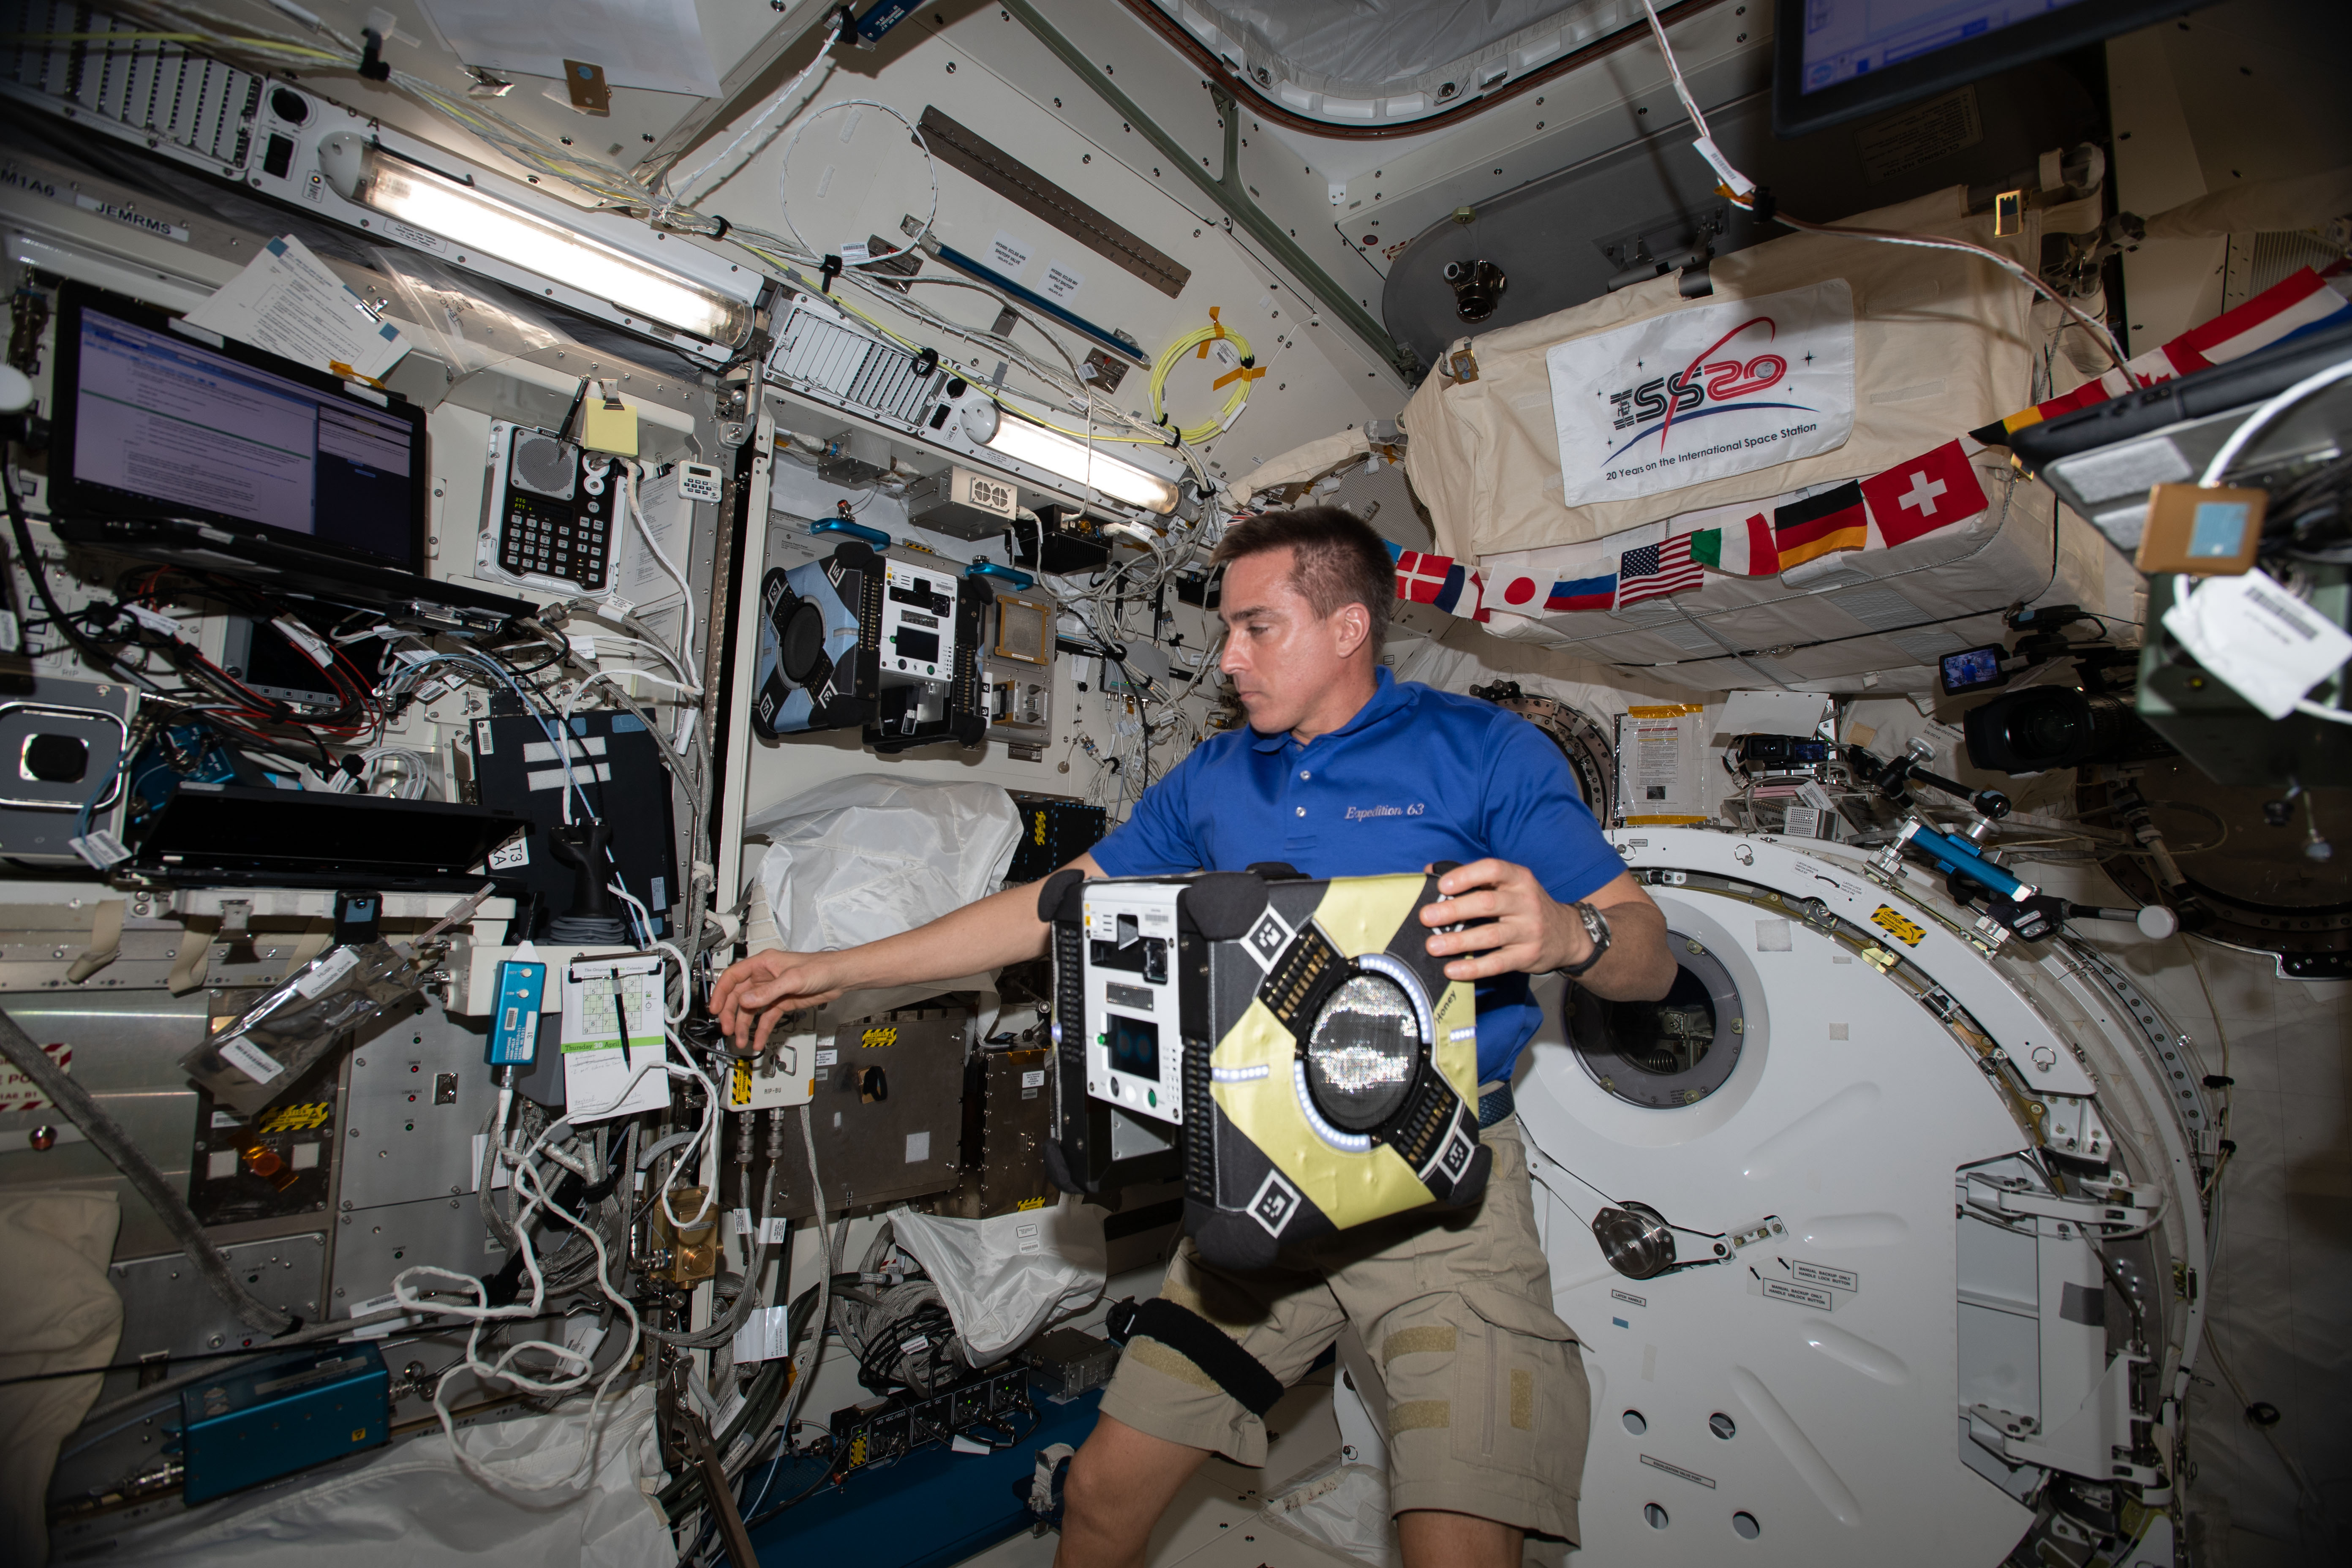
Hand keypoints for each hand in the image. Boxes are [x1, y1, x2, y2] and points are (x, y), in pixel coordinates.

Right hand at [710, 950, 848, 1054]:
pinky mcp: (782, 1002)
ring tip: (741, 1040)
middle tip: (728, 1029)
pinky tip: (758, 1040)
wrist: (839, 977)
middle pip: (738, 996)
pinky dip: (761, 1029)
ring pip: (751, 1009)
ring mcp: (772, 991)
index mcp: (762, 964)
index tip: (714, 1009)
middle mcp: (764, 977)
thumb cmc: (820, 968)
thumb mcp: (792, 979)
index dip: (720, 992)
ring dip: (744, 1025)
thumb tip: (746, 1000)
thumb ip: (768, 991)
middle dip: (731, 1013)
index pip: (733, 977)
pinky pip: (766, 1017)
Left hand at [1416, 859, 1585, 981]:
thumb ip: (1474, 878)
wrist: (1567, 934)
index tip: (1442, 886)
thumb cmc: (1524, 906)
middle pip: (1487, 903)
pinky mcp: (1527, 956)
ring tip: (1432, 946)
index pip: (1492, 869)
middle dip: (1454, 910)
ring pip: (1490, 935)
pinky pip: (1497, 963)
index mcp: (1519, 878)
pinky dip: (1473, 968)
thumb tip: (1430, 871)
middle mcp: (1526, 902)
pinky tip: (1452, 969)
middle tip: (1427, 917)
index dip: (1466, 876)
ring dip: (1458, 941)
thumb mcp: (1509, 885)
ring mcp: (1528, 930)